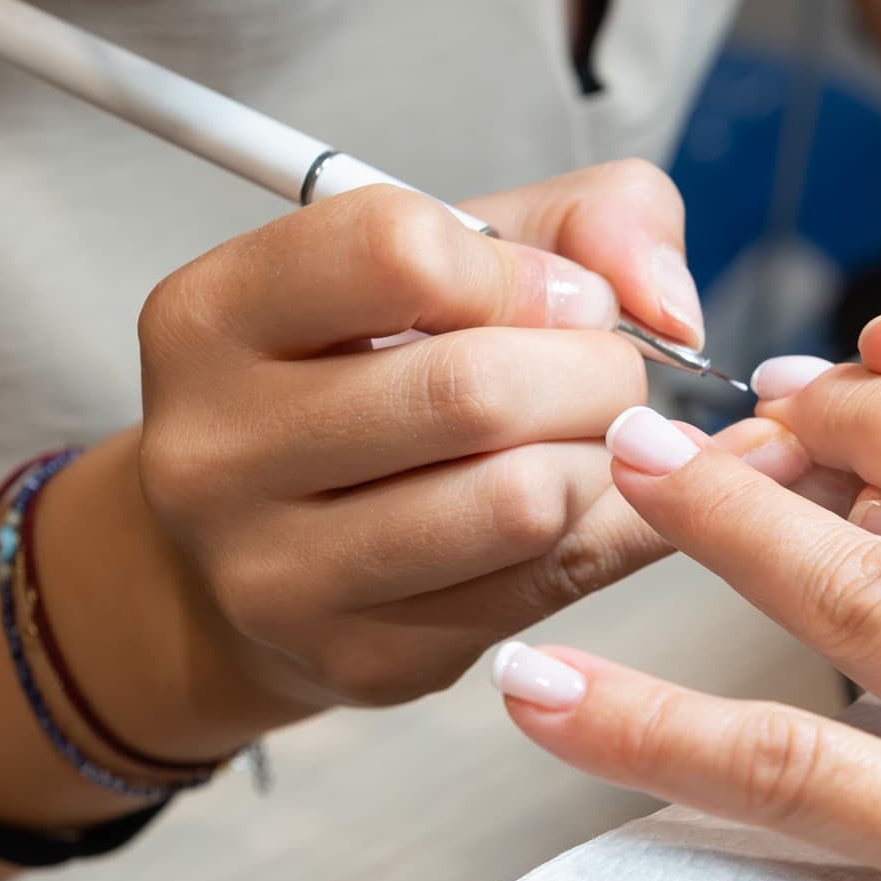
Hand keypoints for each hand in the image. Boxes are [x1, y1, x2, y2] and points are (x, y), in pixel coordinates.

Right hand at [118, 161, 807, 722]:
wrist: (266, 541)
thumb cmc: (375, 368)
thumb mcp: (458, 252)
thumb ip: (589, 219)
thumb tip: (668, 301)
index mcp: (213, 316)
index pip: (399, 250)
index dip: (521, 268)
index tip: (553, 293)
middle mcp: (217, 450)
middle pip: (477, 391)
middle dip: (594, 371)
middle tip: (602, 374)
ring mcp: (278, 574)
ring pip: (524, 503)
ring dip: (602, 462)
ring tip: (585, 440)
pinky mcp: (361, 660)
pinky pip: (548, 586)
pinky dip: (607, 533)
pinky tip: (584, 504)